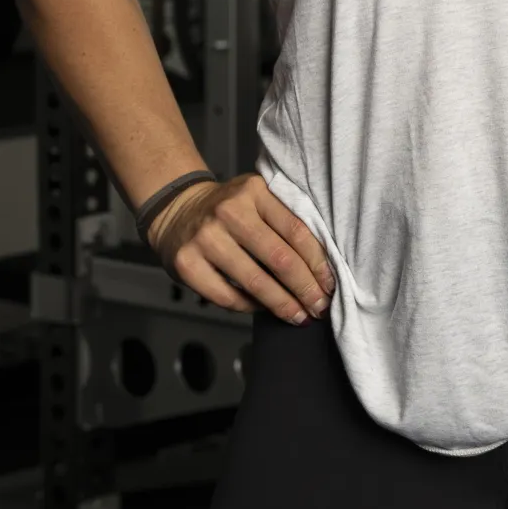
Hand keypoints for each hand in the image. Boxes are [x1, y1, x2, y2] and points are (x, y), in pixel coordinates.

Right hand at [147, 172, 336, 324]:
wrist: (177, 209)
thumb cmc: (229, 209)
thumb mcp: (257, 198)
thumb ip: (283, 219)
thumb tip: (320, 267)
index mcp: (254, 191)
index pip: (296, 230)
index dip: (318, 262)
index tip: (330, 284)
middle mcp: (229, 212)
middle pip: (279, 259)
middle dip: (305, 289)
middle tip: (320, 306)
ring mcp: (205, 239)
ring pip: (255, 282)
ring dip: (282, 304)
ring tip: (299, 316)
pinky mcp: (186, 264)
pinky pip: (227, 296)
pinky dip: (250, 307)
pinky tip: (264, 309)